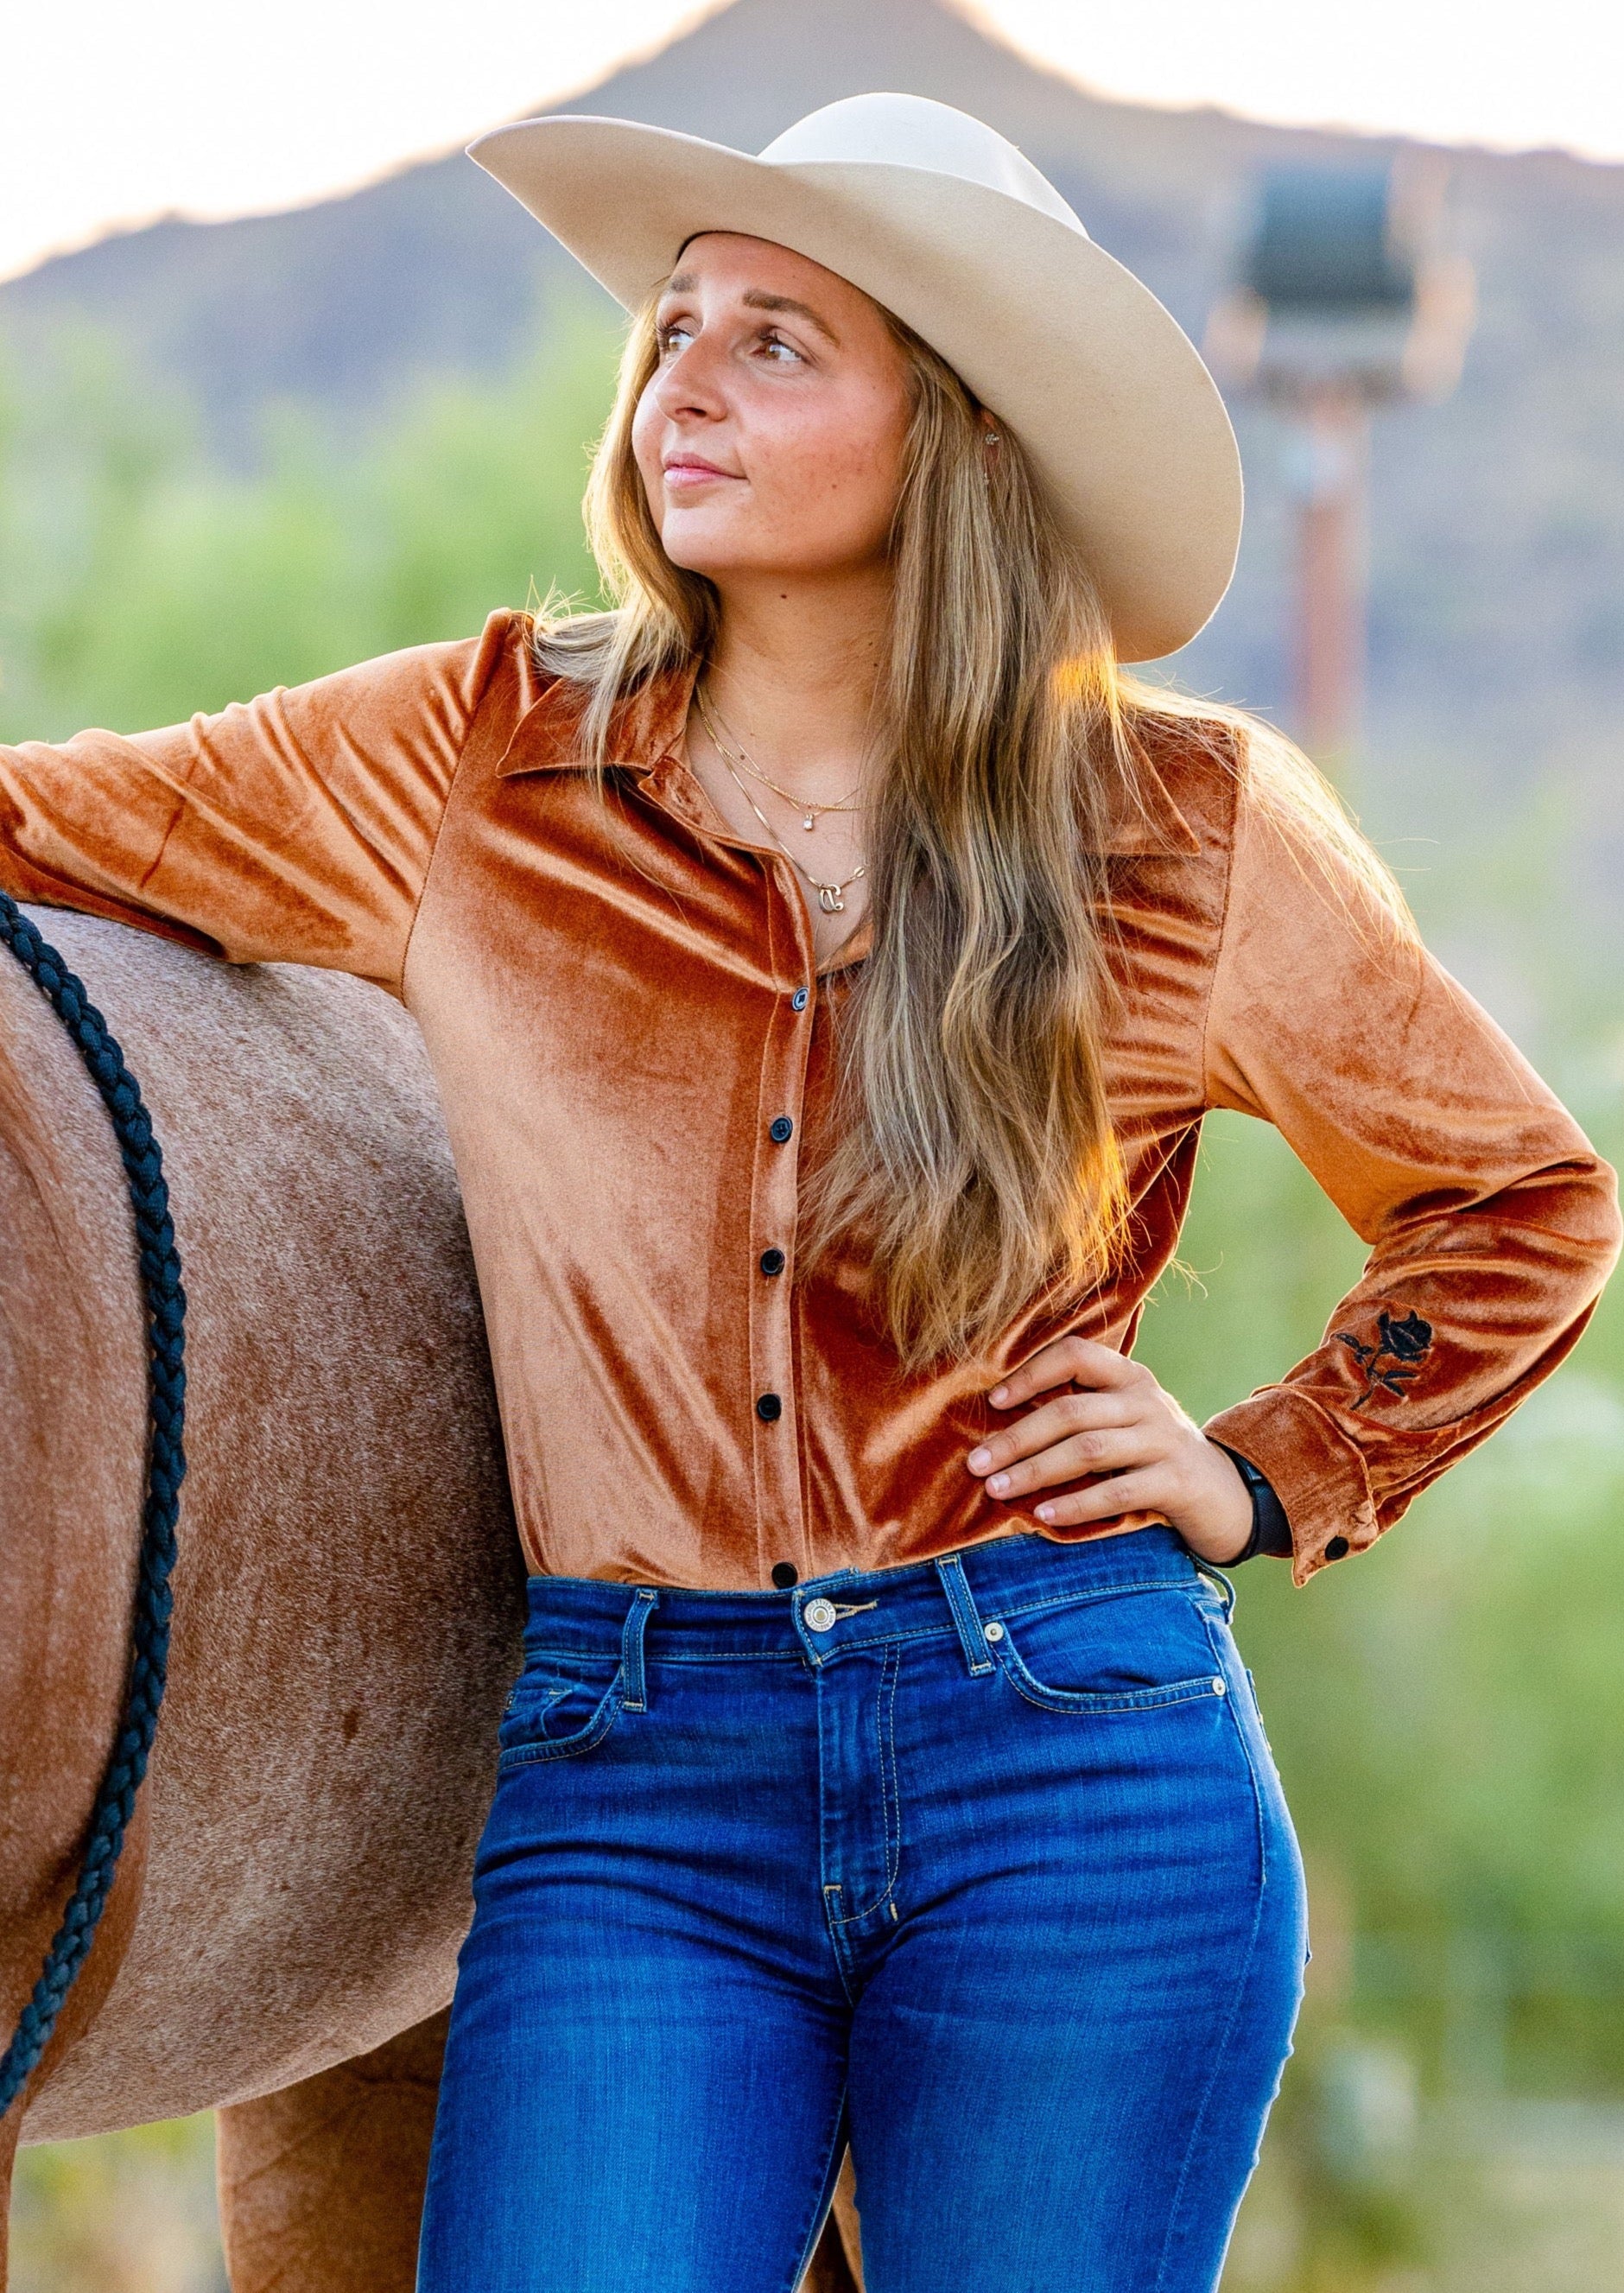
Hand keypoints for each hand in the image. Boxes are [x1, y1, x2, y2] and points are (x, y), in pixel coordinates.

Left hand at [965, 1335, 1253, 1564]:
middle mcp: (1146, 1401)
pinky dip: (1077, 1504)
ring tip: (998, 1490)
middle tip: (977, 1464)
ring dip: (1037, 1470)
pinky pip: (1118, 1491)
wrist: (1226, 1495)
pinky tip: (1045, 1514)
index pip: (1075, 1355)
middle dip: (1017, 1437)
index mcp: (1129, 1377)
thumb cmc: (1154, 1456)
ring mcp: (1164, 1440)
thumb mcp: (1124, 1420)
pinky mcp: (1175, 1482)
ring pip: (1089, 1449)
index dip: (1031, 1373)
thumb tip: (1000, 1424)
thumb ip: (1081, 1411)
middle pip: (1071, 1411)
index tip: (993, 1402)